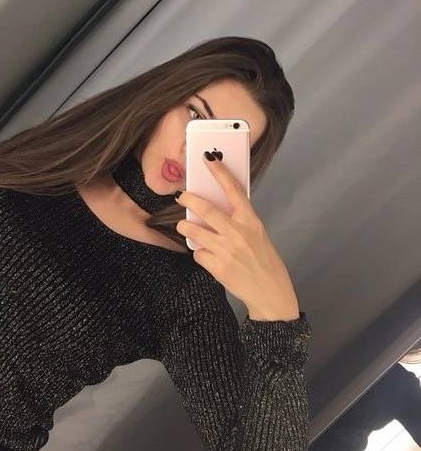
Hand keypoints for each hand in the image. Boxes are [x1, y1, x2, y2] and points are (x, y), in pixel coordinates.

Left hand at [174, 151, 299, 319]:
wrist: (270, 292)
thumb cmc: (264, 260)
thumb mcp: (257, 234)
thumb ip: (238, 222)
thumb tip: (213, 209)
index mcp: (251, 221)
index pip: (234, 190)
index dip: (220, 172)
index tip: (208, 159)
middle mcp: (238, 232)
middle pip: (205, 209)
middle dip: (188, 200)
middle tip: (180, 196)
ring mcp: (226, 250)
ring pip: (193, 231)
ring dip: (185, 228)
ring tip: (185, 228)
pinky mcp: (217, 267)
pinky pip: (198, 253)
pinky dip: (200, 253)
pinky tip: (209, 257)